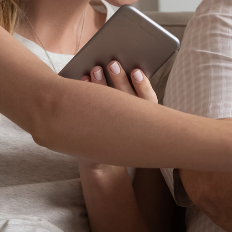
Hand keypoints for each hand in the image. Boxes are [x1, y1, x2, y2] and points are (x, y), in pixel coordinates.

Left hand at [78, 61, 157, 176]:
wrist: (104, 167)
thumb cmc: (123, 136)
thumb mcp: (133, 123)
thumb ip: (133, 101)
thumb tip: (124, 70)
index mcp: (145, 122)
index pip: (148, 102)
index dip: (143, 86)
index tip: (136, 71)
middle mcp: (131, 127)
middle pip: (127, 100)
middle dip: (119, 80)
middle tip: (112, 64)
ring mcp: (111, 131)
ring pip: (108, 106)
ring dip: (100, 85)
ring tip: (95, 70)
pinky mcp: (92, 134)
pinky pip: (88, 112)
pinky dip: (84, 95)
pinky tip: (82, 81)